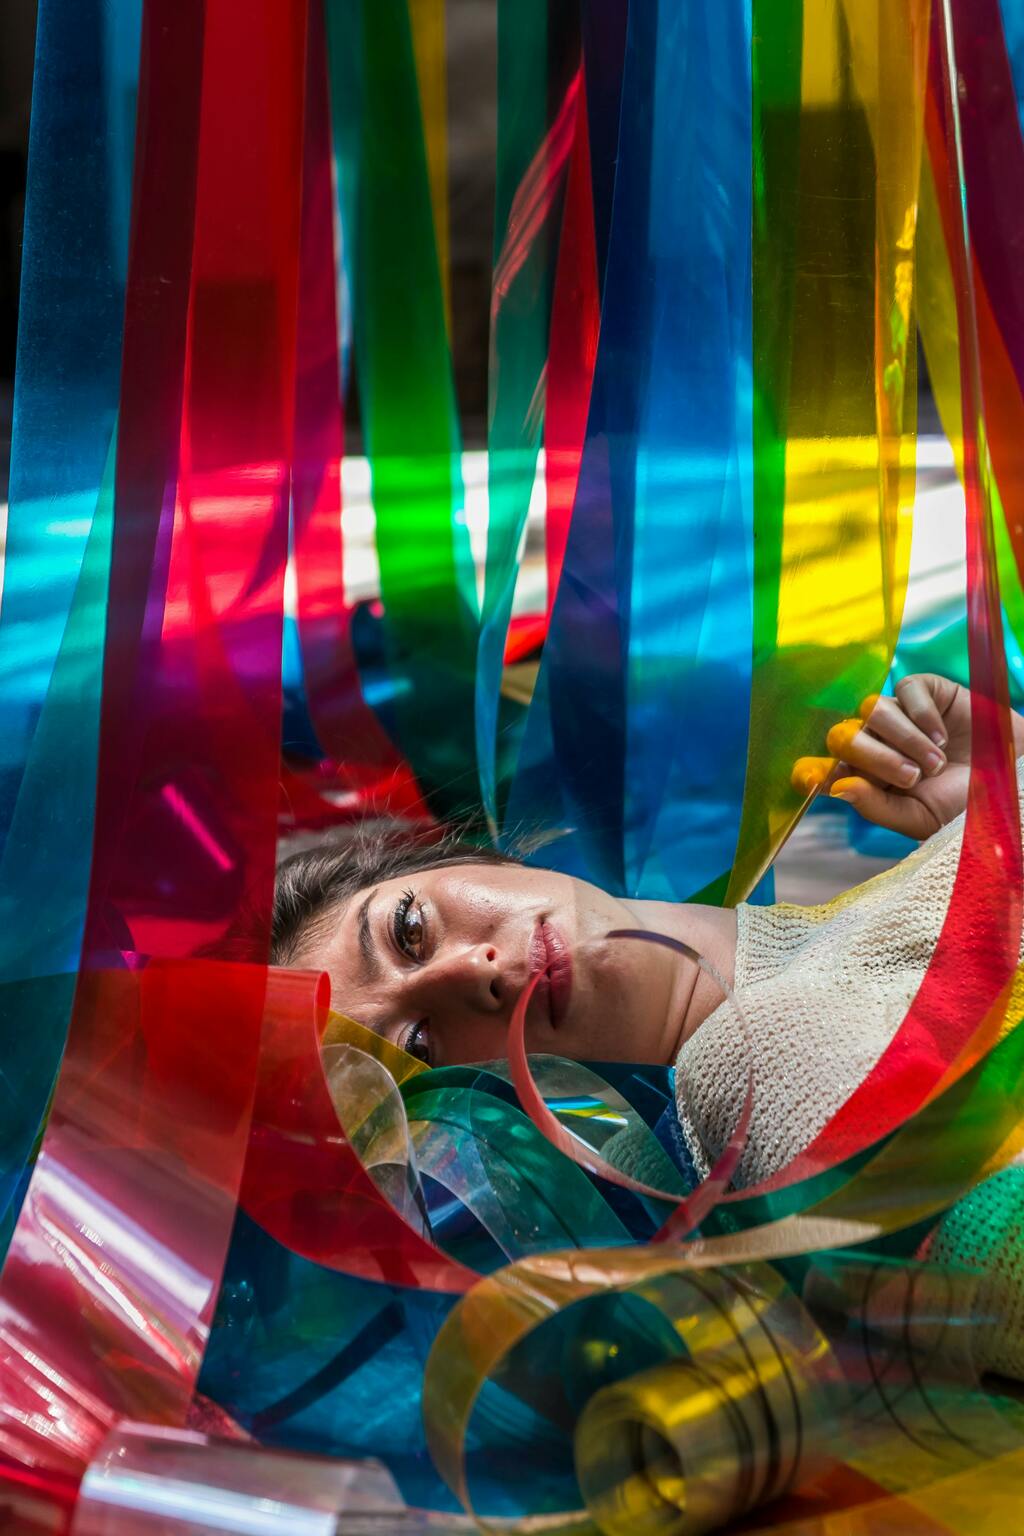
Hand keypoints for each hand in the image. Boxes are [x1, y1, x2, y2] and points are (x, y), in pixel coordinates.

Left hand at [791, 674, 1020, 840]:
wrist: (1009, 781)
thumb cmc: (962, 803)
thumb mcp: (918, 818)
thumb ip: (875, 806)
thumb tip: (835, 786)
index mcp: (863, 776)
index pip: (820, 767)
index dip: (808, 770)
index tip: (810, 778)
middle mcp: (872, 743)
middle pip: (842, 735)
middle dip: (873, 757)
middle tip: (912, 777)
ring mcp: (895, 716)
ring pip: (871, 711)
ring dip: (902, 740)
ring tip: (933, 763)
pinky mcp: (923, 691)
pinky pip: (905, 690)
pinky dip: (922, 716)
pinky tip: (942, 737)